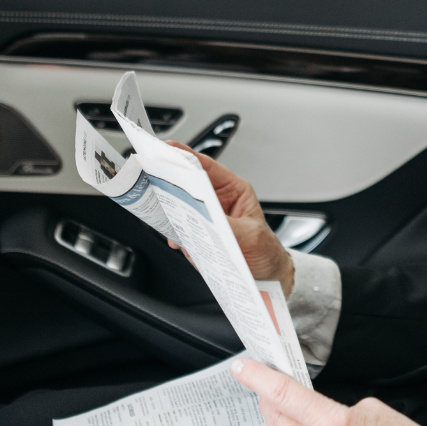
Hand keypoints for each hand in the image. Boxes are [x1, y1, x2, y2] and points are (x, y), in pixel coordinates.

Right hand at [168, 143, 294, 296]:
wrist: (267, 277)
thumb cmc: (266, 250)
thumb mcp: (250, 236)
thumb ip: (227, 226)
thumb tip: (205, 220)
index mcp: (233, 190)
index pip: (207, 167)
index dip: (186, 156)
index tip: (168, 148)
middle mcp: (217, 201)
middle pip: (188, 186)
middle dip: (173, 185)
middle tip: (158, 184)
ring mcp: (206, 219)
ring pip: (181, 209)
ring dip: (174, 215)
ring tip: (172, 221)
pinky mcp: (199, 237)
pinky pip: (181, 231)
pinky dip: (177, 236)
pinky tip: (179, 242)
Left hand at [231, 358, 426, 425]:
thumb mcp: (369, 410)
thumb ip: (329, 407)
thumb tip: (306, 407)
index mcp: (333, 425)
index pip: (282, 395)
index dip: (257, 377)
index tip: (243, 368)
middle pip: (275, 421)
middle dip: (269, 402)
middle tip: (269, 390)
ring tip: (301, 422)